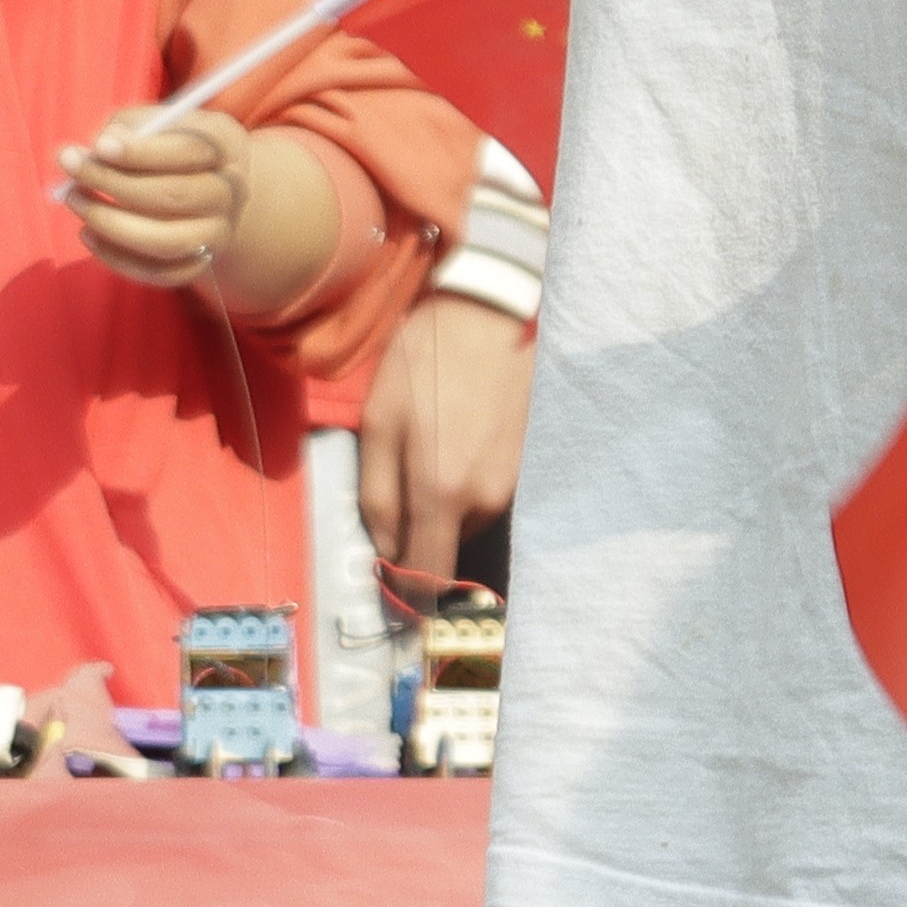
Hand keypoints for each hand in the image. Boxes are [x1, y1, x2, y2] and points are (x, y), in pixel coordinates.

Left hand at [63, 105, 266, 291]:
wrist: (210, 188)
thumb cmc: (171, 147)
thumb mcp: (160, 122)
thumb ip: (130, 127)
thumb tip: (98, 148)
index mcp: (225, 147)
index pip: (189, 151)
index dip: (141, 151)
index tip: (98, 146)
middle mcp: (230, 193)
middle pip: (174, 196)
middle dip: (113, 183)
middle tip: (72, 168)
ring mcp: (217, 232)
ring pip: (166, 241)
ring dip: (111, 222)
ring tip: (75, 200)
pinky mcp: (198, 264)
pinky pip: (157, 273)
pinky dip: (116, 258)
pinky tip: (88, 233)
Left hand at [361, 292, 530, 575]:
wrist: (494, 312)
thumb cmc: (426, 362)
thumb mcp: (380, 424)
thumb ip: (376, 497)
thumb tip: (383, 551)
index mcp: (442, 493)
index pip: (427, 577)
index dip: (406, 594)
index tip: (388, 589)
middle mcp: (486, 499)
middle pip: (444, 546)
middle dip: (418, 531)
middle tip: (398, 484)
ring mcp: (515, 482)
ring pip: (466, 520)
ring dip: (444, 503)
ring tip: (431, 450)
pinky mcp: (530, 463)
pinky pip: (488, 493)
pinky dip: (469, 481)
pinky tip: (460, 439)